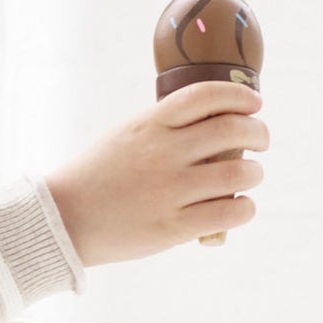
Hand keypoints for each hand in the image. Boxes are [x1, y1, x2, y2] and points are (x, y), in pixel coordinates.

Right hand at [44, 81, 267, 265]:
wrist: (63, 220)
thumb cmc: (97, 177)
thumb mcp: (125, 136)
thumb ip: (165, 129)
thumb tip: (216, 128)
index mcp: (150, 125)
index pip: (208, 95)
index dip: (240, 96)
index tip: (254, 103)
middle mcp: (163, 153)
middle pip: (234, 131)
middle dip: (259, 133)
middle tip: (260, 142)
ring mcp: (170, 191)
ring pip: (241, 173)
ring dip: (254, 173)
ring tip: (249, 177)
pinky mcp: (173, 227)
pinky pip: (231, 212)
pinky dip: (244, 208)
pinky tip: (238, 207)